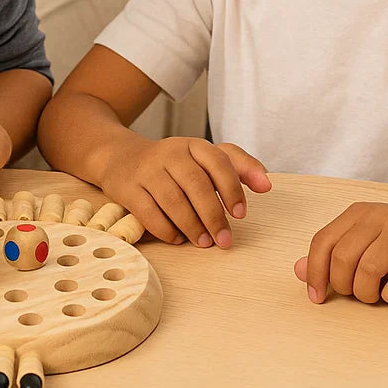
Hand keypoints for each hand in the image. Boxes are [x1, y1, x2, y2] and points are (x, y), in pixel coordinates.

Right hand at [100, 136, 271, 246]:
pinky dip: (166, 230)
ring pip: (173, 200)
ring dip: (192, 226)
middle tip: (225, 240)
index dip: (232, 187)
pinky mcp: (128, 188)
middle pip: (196, 183)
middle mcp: (170, 153)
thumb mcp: (203, 157)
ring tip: (204, 242)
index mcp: (193, 145)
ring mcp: (147, 170)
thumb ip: (237, 166)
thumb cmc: (173, 164)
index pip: (218, 160)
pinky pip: (149, 212)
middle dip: (213, 215)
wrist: (121, 158)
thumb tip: (266, 184)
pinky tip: (177, 238)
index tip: (241, 214)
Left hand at [295, 202, 387, 304]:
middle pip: (343, 257)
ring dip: (368, 294)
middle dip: (344, 286)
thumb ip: (333, 256)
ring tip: (377, 297)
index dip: (315, 272)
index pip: (322, 241)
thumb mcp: (368, 245)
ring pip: (369, 269)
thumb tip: (297, 271)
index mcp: (359, 213)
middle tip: (358, 296)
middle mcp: (380, 215)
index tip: (317, 298)